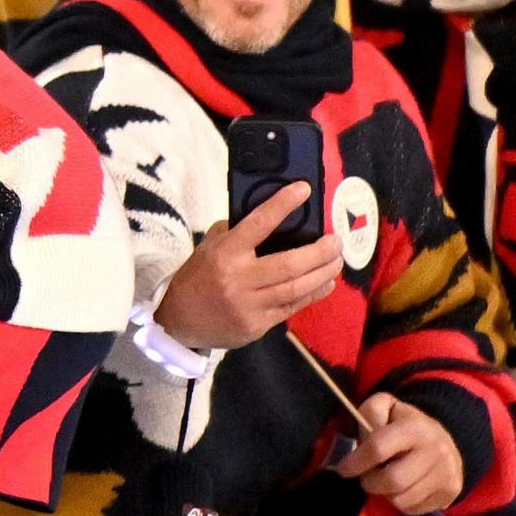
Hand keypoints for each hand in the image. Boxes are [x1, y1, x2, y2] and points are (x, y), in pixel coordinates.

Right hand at [152, 186, 345, 351]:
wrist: (178, 322)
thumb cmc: (197, 278)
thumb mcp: (208, 248)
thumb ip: (235, 233)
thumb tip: (272, 216)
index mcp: (224, 253)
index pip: (258, 224)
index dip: (283, 205)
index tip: (304, 190)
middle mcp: (238, 279)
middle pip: (289, 264)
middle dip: (320, 252)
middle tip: (336, 241)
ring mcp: (249, 305)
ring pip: (296, 288)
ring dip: (323, 272)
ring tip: (337, 260)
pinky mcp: (257, 325)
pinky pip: (291, 307)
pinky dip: (313, 293)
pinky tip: (326, 283)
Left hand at [335, 394, 464, 515]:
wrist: (446, 441)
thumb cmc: (406, 426)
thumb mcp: (387, 408)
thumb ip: (371, 413)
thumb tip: (363, 434)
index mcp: (416, 428)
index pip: (378, 448)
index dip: (355, 462)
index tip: (343, 468)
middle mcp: (435, 451)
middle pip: (391, 481)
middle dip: (370, 482)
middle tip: (368, 476)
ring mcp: (446, 474)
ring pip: (401, 500)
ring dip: (385, 494)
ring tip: (387, 481)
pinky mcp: (450, 493)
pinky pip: (413, 509)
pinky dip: (401, 503)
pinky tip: (403, 488)